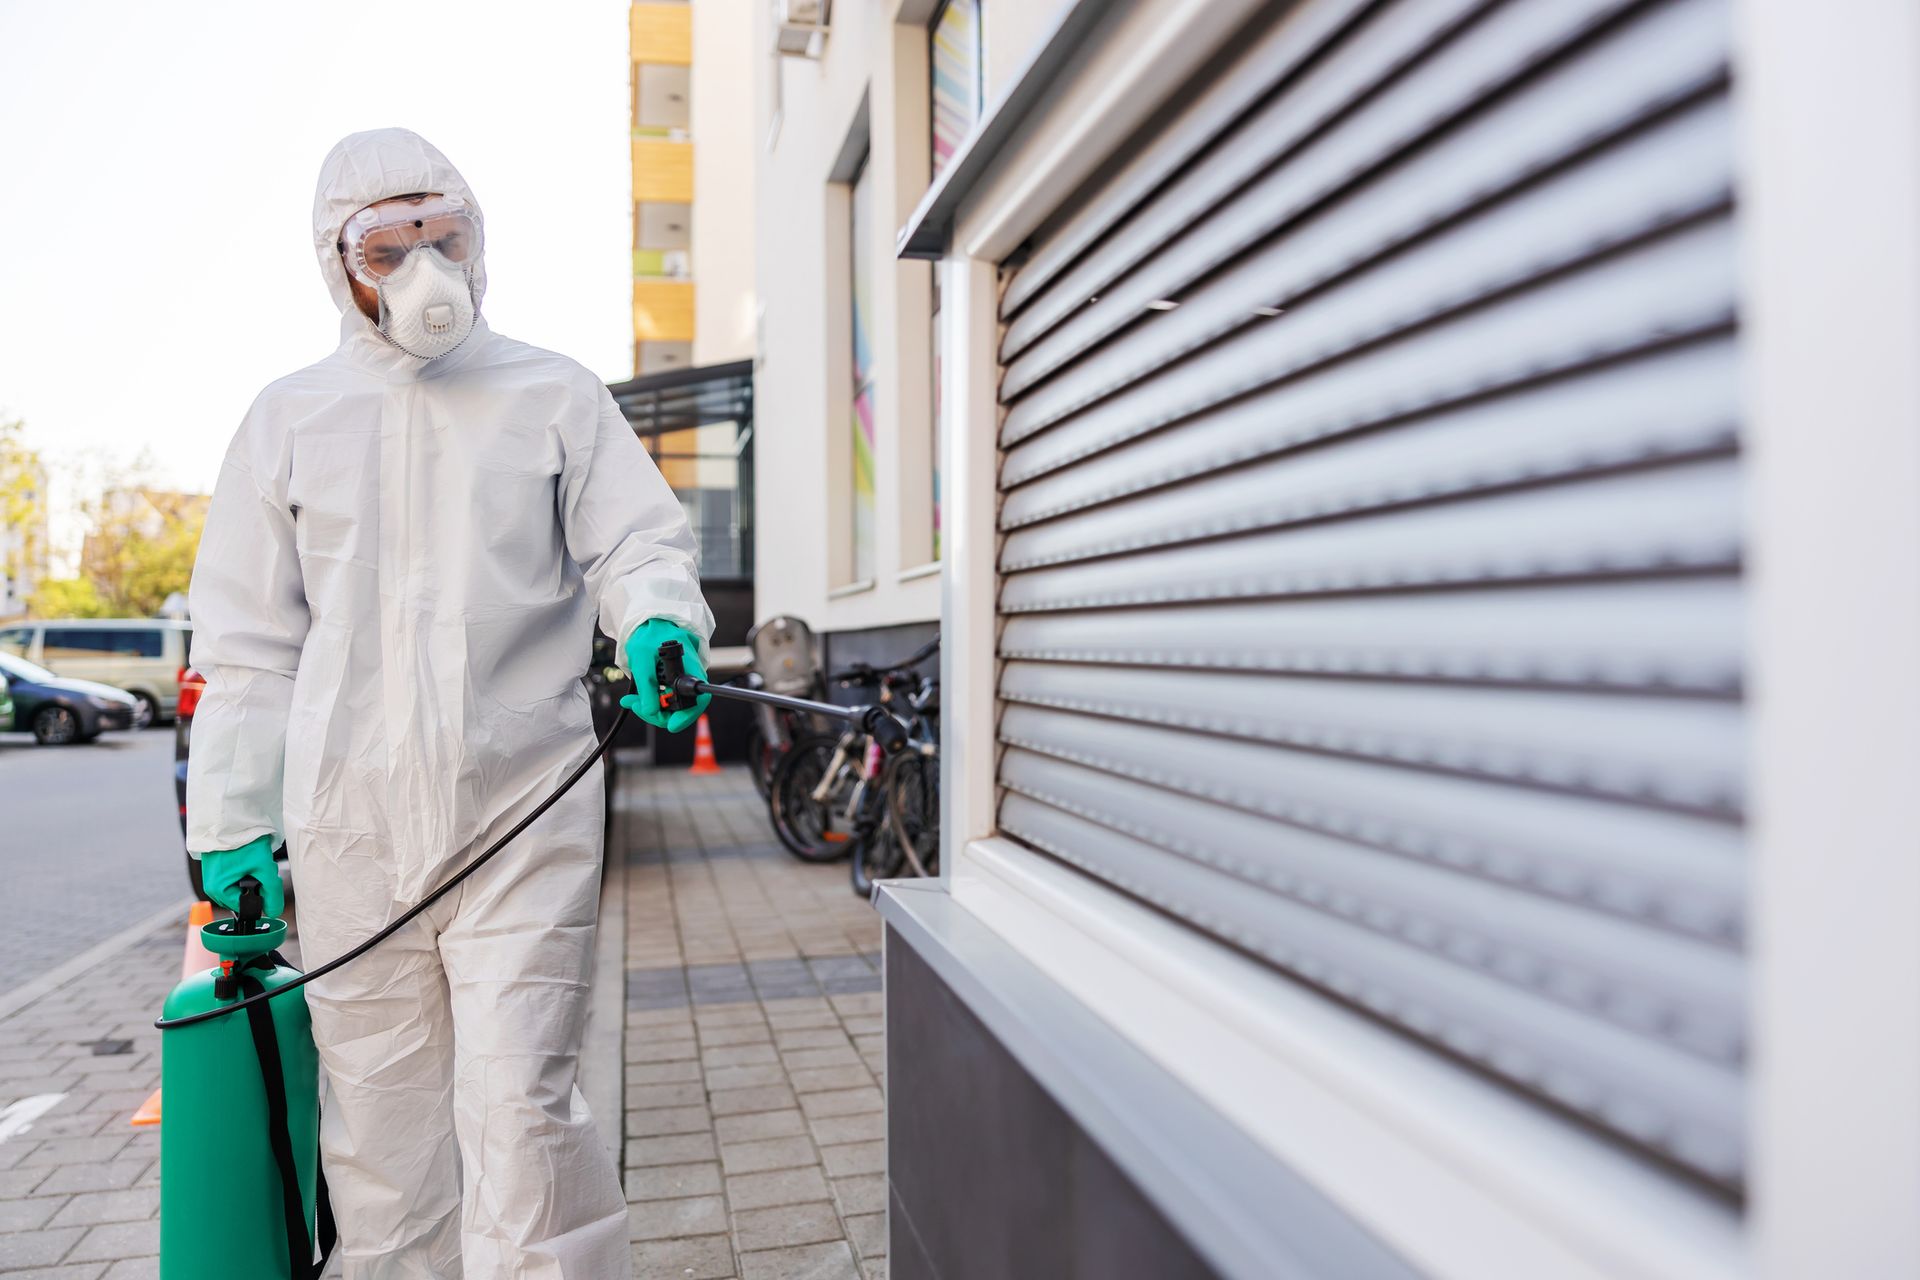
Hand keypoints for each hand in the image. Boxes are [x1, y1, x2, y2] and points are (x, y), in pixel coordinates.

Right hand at [199, 835, 283, 916]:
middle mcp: (210, 887)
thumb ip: (272, 893)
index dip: (260, 896)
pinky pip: (233, 877)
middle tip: (258, 867)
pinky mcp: (214, 869)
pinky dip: (244, 870)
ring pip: (238, 887)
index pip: (244, 907)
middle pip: (240, 897)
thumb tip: (274, 912)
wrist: (232, 819)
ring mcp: (211, 878)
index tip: (264, 878)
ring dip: (250, 877)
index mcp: (218, 891)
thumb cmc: (245, 842)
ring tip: (252, 860)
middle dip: (255, 886)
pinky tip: (247, 858)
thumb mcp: (264, 868)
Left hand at [621, 618, 712, 732]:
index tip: (671, 724)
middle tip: (635, 705)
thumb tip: (650, 710)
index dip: (687, 716)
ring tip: (631, 701)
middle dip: (657, 713)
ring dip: (650, 708)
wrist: (648, 624)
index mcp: (689, 668)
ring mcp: (681, 683)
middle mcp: (689, 678)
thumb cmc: (648, 635)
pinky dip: (650, 703)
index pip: (698, 700)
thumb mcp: (641, 658)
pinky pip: (665, 701)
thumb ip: (647, 685)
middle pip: (682, 709)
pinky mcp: (672, 685)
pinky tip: (635, 699)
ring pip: (671, 708)